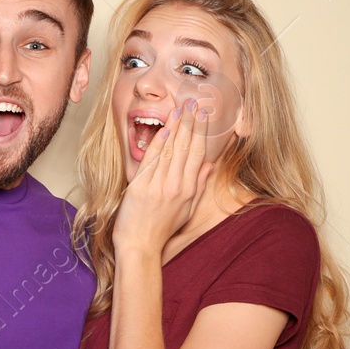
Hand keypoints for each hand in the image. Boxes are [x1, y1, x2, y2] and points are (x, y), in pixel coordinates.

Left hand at [113, 98, 213, 256]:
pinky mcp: (140, 187)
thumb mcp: (187, 209)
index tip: (203, 116)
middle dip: (191, 123)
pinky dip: (159, 143)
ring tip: (181, 108)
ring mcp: (158, 186)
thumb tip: (210, 165)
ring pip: (170, 151)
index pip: (198, 155)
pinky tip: (164, 128)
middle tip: (194, 102)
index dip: (201, 133)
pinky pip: (152, 160)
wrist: (139, 246)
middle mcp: (176, 186)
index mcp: (188, 190)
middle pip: (186, 148)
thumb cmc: (162, 229)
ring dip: (177, 127)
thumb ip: (198, 186)